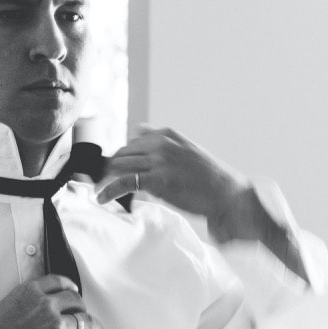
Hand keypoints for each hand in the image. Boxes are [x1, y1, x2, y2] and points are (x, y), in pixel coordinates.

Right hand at [0, 275, 102, 328]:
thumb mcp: (6, 307)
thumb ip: (26, 304)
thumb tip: (40, 311)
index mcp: (31, 292)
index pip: (58, 282)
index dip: (69, 287)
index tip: (74, 291)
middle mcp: (46, 306)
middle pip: (75, 301)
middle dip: (83, 308)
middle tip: (87, 315)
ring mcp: (56, 328)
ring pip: (85, 323)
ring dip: (94, 328)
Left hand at [95, 125, 251, 236]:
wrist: (226, 193)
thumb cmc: (207, 176)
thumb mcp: (186, 149)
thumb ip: (163, 141)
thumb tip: (139, 130)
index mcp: (167, 134)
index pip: (132, 142)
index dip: (122, 158)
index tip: (115, 170)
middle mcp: (160, 144)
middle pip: (122, 154)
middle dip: (112, 169)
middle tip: (105, 183)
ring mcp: (158, 161)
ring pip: (119, 166)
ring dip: (106, 179)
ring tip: (101, 190)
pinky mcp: (156, 180)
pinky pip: (123, 182)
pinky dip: (108, 190)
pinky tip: (101, 198)